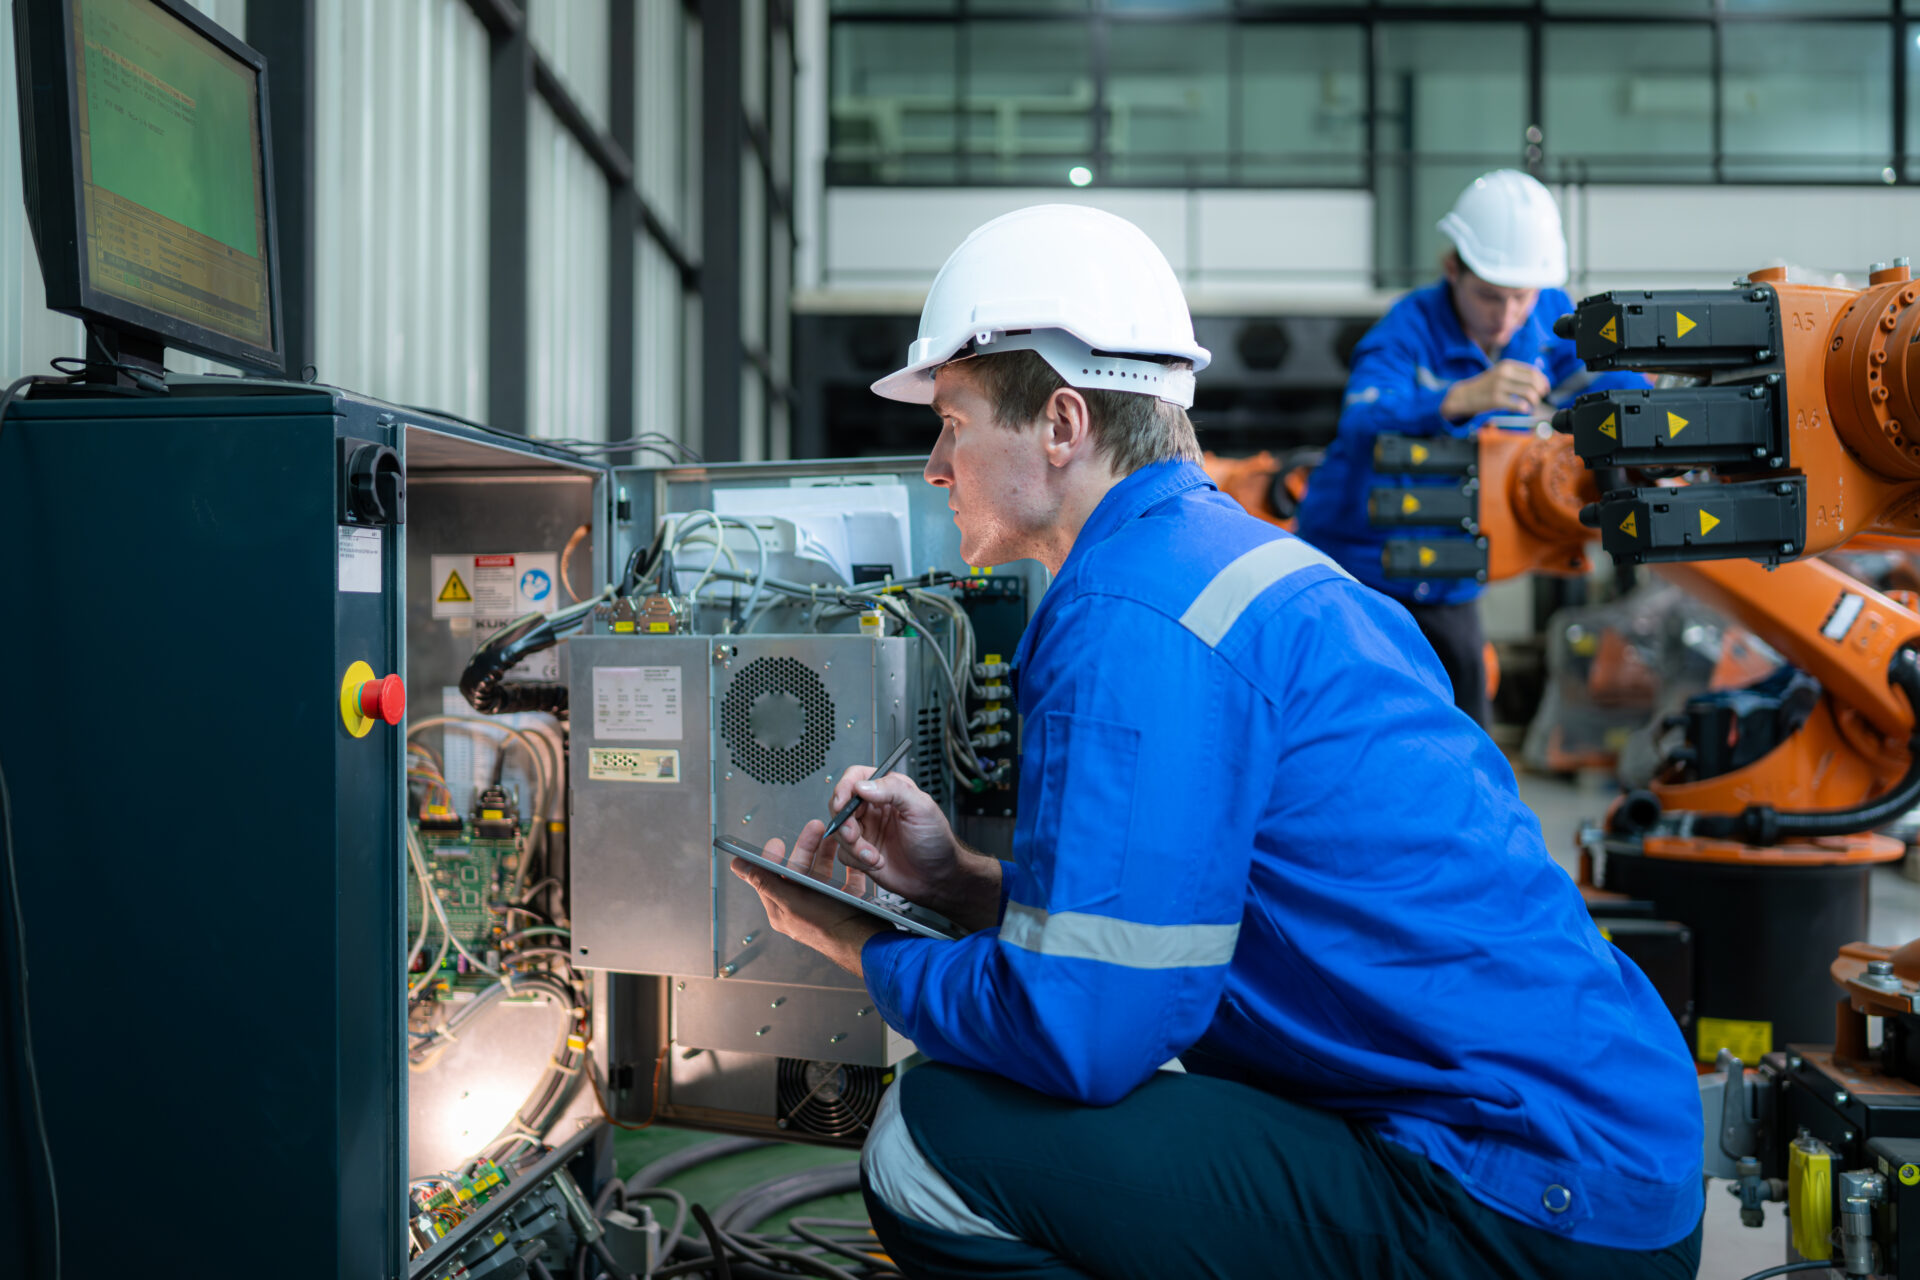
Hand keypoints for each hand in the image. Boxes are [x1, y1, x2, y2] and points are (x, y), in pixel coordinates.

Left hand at [730, 822, 884, 976]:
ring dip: (827, 851)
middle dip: (807, 847)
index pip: (771, 878)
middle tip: (815, 828)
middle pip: (799, 870)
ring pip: (823, 871)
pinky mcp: (847, 902)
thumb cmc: (829, 928)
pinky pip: (846, 879)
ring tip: (833, 836)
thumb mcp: (792, 903)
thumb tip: (739, 867)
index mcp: (784, 910)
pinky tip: (850, 855)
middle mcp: (803, 906)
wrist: (867, 944)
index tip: (777, 842)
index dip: (772, 858)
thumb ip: (766, 883)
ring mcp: (825, 903)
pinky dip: (849, 866)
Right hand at [828, 767, 1002, 931]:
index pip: (856, 778)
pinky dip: (858, 860)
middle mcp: (874, 809)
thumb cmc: (936, 842)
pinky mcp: (861, 853)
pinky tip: (877, 862)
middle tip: (853, 833)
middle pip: (841, 805)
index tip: (843, 802)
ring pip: (839, 831)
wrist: (938, 878)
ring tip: (872, 854)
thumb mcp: (922, 808)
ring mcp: (867, 831)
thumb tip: (863, 785)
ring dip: (853, 845)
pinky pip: (844, 854)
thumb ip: (894, 790)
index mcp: (888, 791)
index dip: (844, 787)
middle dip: (844, 821)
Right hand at [1440, 360, 1549, 421]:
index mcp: (1507, 365)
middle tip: (1538, 399)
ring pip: (1529, 393)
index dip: (1543, 381)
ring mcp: (1499, 386)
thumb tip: (1540, 382)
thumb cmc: (1485, 386)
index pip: (1533, 371)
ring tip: (1532, 406)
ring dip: (1535, 401)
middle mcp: (1504, 373)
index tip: (1545, 390)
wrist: (1464, 395)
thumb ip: (1517, 375)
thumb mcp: (1500, 373)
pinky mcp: (1495, 400)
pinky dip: (1525, 408)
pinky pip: (1519, 404)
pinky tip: (1524, 410)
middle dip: (1540, 392)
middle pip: (1533, 382)